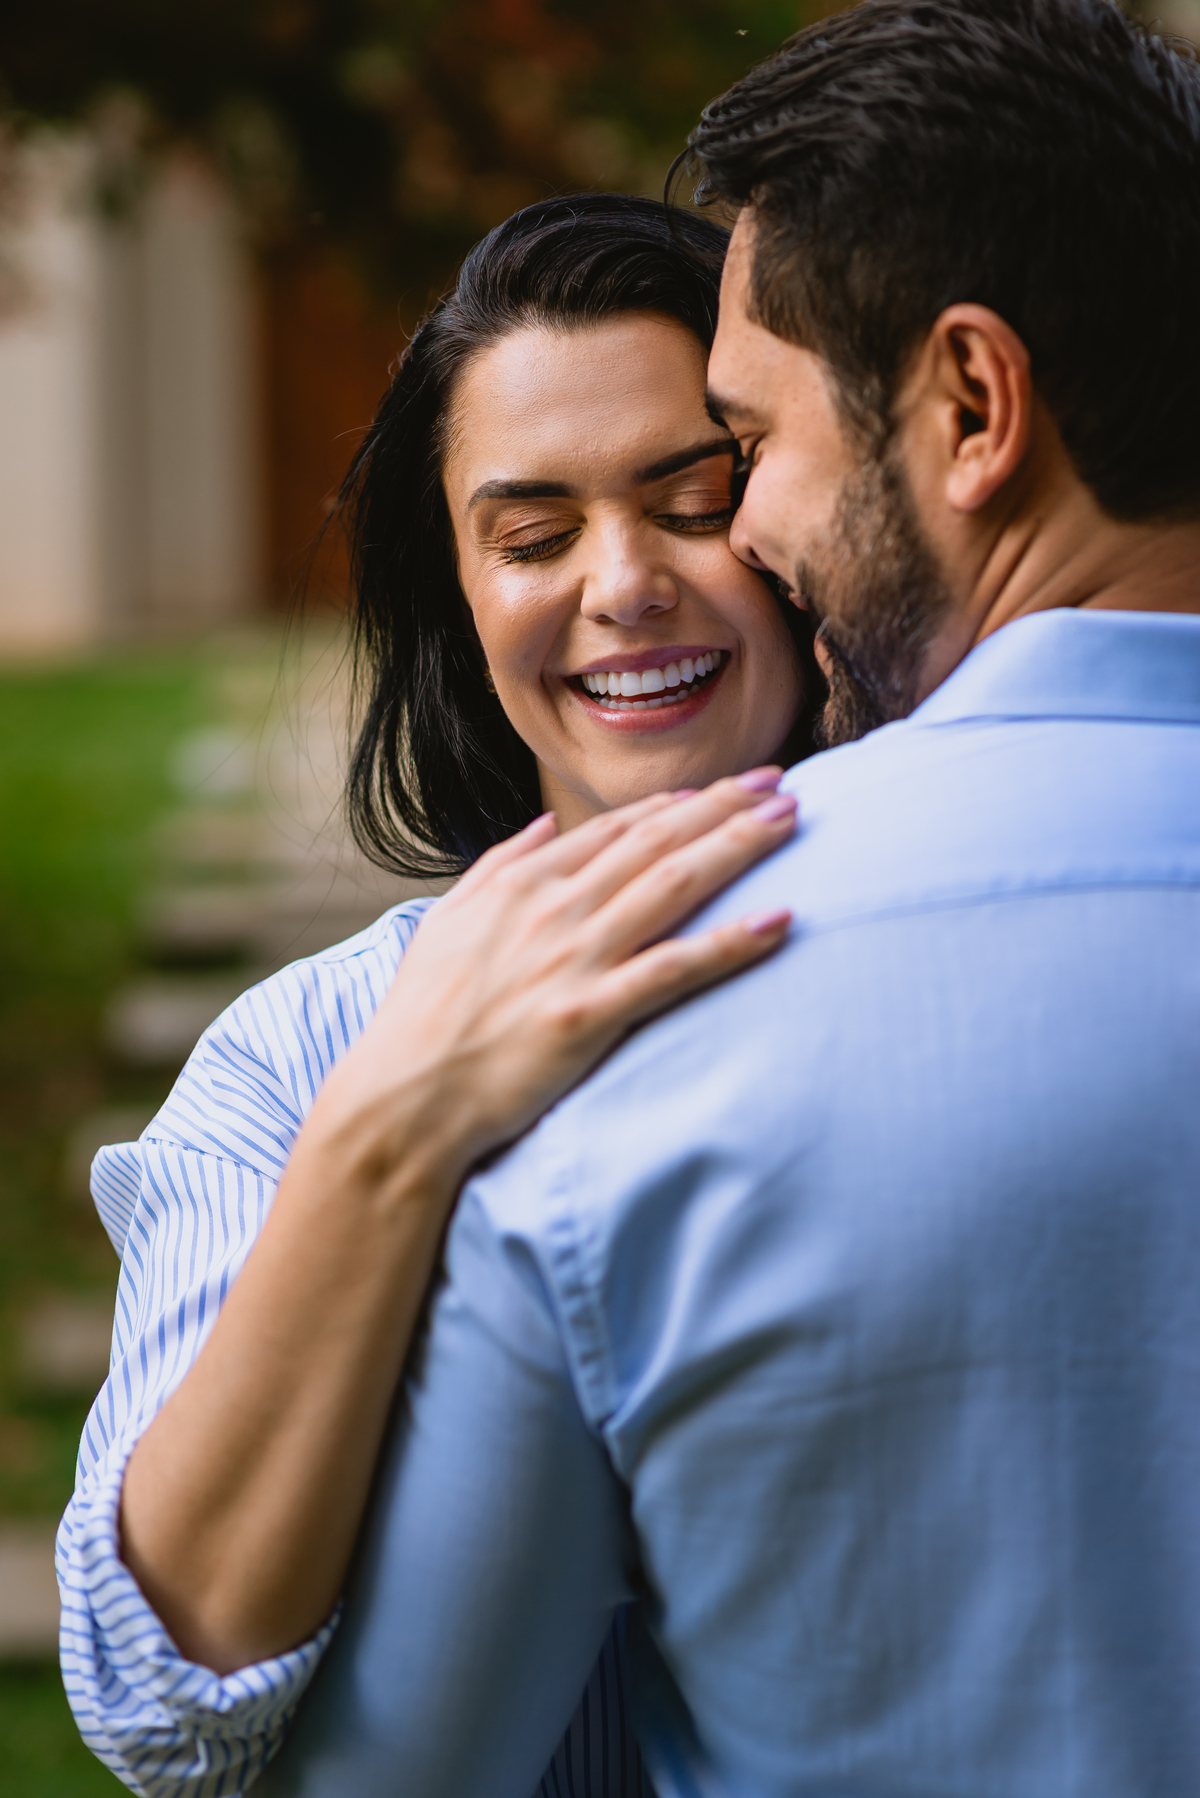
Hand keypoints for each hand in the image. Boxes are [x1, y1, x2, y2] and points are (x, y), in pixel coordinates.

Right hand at [119, 767, 794, 1672]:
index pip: (617, 830)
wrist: (403, 1097)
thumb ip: (500, 865)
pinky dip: (731, 942)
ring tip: (792, 822)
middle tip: (783, 783)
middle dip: (725, 807)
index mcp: (523, 885)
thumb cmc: (423, 1014)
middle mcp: (554, 910)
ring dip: (738, 847)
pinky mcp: (590, 1015)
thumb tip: (547, 827)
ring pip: (674, 887)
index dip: (679, 804)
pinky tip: (780, 920)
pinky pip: (675, 970)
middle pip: (657, 845)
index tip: (727, 788)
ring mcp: (574, 960)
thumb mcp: (448, 921)